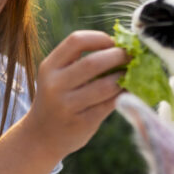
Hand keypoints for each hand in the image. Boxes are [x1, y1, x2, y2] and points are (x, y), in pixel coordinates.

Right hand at [24, 30, 128, 159]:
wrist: (41, 136)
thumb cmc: (57, 99)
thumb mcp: (57, 76)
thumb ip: (79, 61)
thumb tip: (120, 46)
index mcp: (49, 67)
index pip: (76, 41)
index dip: (99, 38)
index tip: (113, 42)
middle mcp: (54, 85)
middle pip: (93, 62)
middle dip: (118, 56)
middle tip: (131, 55)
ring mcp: (67, 106)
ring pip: (105, 86)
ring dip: (124, 77)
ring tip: (132, 73)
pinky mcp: (82, 123)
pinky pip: (109, 104)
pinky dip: (124, 95)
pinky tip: (129, 90)